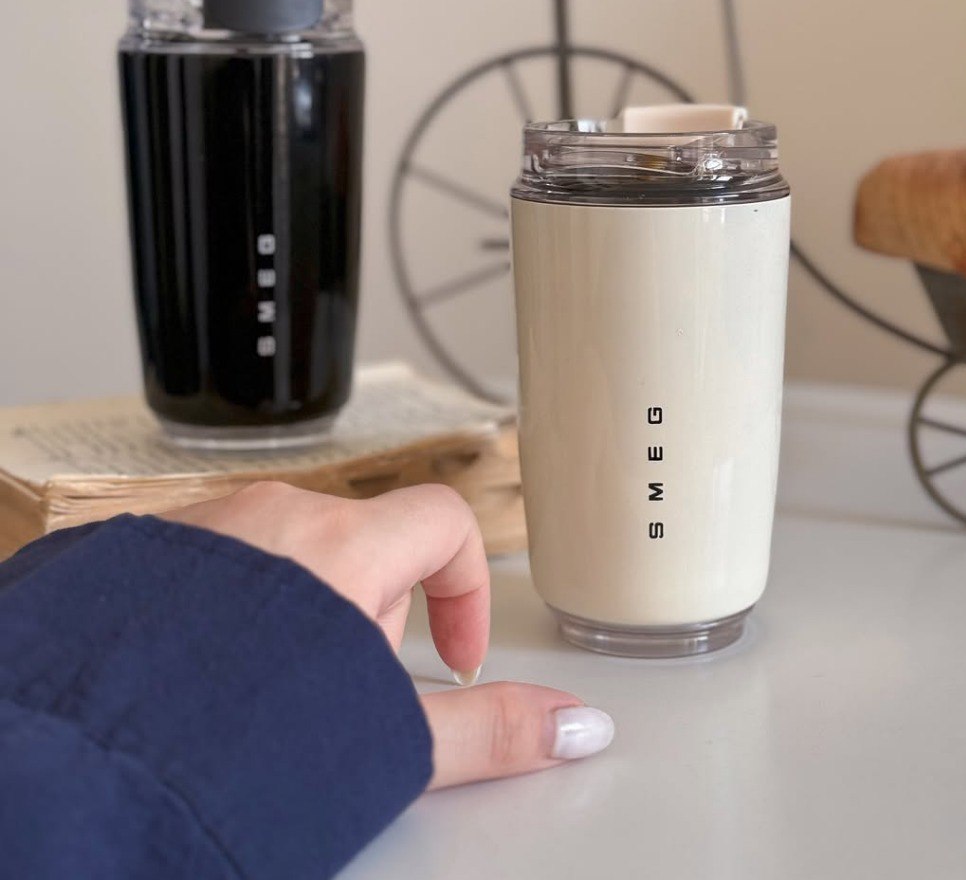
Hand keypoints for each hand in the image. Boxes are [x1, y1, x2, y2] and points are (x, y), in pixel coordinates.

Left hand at [164, 481, 613, 787]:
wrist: (83, 759)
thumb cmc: (224, 747)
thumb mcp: (380, 742)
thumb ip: (490, 728)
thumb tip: (576, 726)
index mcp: (339, 542)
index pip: (442, 520)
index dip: (466, 588)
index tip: (449, 655)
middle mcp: (271, 513)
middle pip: (366, 542)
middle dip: (370, 618)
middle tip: (334, 697)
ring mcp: (204, 524)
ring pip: (291, 549)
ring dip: (303, 612)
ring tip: (264, 696)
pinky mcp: (147, 548)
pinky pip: (223, 557)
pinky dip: (237, 606)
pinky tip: (210, 679)